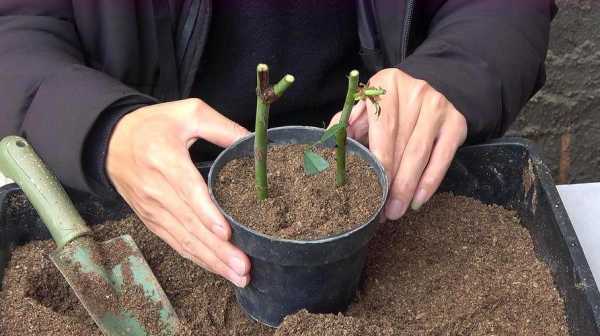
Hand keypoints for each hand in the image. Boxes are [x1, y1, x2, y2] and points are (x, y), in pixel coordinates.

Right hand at [107, 98, 250, 286]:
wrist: (109, 141)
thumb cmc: (152, 126)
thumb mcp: (187, 112)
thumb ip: (220, 127)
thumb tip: (252, 141)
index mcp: (165, 159)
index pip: (188, 191)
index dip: (207, 214)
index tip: (226, 232)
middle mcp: (156, 189)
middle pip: (189, 224)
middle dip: (218, 249)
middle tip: (243, 267)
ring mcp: (152, 209)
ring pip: (184, 239)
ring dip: (211, 260)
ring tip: (237, 275)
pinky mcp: (151, 220)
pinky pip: (175, 242)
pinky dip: (196, 258)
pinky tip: (216, 269)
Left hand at [329, 69, 466, 219]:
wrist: (426, 93)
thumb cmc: (388, 107)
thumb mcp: (366, 108)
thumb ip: (348, 125)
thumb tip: (330, 147)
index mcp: (388, 84)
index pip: (383, 126)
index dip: (379, 159)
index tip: (372, 186)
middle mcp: (416, 92)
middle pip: (402, 144)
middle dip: (391, 181)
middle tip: (381, 209)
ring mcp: (439, 107)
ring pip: (420, 155)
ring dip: (408, 188)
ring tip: (396, 210)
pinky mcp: (456, 123)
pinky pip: (442, 159)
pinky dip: (429, 183)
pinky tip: (417, 201)